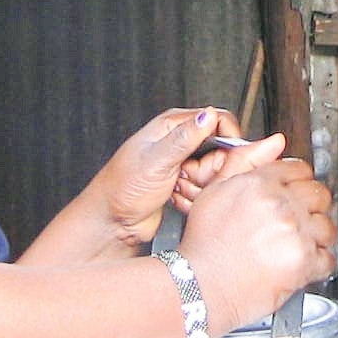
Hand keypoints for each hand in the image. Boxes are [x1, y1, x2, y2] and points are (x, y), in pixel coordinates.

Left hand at [80, 107, 253, 246]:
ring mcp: (182, 161)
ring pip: (214, 167)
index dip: (224, 137)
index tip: (222, 156)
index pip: (215, 118)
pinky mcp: (184, 181)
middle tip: (189, 175)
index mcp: (171, 124)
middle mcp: (178, 140)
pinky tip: (180, 195)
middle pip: (219, 145)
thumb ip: (184, 137)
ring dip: (203, 181)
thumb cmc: (122, 189)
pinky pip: (205, 184)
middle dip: (211, 164)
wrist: (113, 222)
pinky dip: (198, 191)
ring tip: (180, 186)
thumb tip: (208, 115)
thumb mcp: (156, 160)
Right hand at [180, 156, 337, 333]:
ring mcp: (294, 233)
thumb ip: (244, 162)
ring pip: (327, 226)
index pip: (299, 169)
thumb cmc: (203, 246)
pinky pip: (327, 259)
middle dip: (311, 206)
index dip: (298, 181)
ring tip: (300, 243)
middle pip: (318, 194)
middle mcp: (280, 205)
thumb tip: (274, 142)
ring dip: (317, 235)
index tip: (297, 191)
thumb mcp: (214, 192)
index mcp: (260, 184)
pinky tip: (304, 263)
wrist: (200, 286)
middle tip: (300, 219)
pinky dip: (319, 264)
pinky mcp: (303, 262)